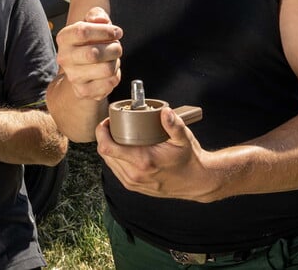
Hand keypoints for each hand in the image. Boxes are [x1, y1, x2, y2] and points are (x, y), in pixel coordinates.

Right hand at [55, 6, 122, 100]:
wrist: (83, 65)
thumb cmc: (90, 40)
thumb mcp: (92, 21)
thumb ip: (96, 15)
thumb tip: (100, 20)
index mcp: (64, 38)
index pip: (83, 32)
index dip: (105, 31)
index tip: (116, 32)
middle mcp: (64, 58)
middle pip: (94, 54)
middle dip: (114, 48)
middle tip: (117, 46)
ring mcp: (73, 76)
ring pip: (106, 69)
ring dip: (116, 62)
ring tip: (112, 59)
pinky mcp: (83, 91)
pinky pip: (109, 83)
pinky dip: (116, 75)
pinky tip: (109, 71)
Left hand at [96, 107, 213, 201]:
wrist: (195, 182)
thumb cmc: (189, 159)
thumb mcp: (184, 139)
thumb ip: (174, 125)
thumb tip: (165, 112)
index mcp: (143, 161)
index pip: (107, 147)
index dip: (102, 132)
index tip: (108, 121)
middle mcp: (134, 174)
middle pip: (105, 153)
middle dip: (105, 136)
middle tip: (114, 124)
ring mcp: (132, 182)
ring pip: (108, 161)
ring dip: (109, 147)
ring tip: (118, 134)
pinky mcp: (132, 186)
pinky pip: (115, 169)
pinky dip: (115, 157)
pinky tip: (122, 148)